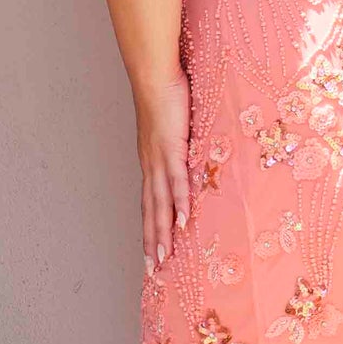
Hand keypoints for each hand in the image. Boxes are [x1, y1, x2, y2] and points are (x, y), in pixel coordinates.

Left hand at [136, 63, 192, 271]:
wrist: (154, 74)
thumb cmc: (165, 93)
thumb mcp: (173, 125)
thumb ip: (181, 142)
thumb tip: (192, 152)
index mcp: (151, 161)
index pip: (150, 202)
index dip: (150, 228)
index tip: (150, 251)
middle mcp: (151, 165)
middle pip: (151, 211)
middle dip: (151, 242)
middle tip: (152, 270)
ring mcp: (159, 158)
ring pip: (160, 204)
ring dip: (162, 232)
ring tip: (164, 257)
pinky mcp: (171, 148)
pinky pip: (176, 181)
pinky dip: (179, 203)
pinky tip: (183, 221)